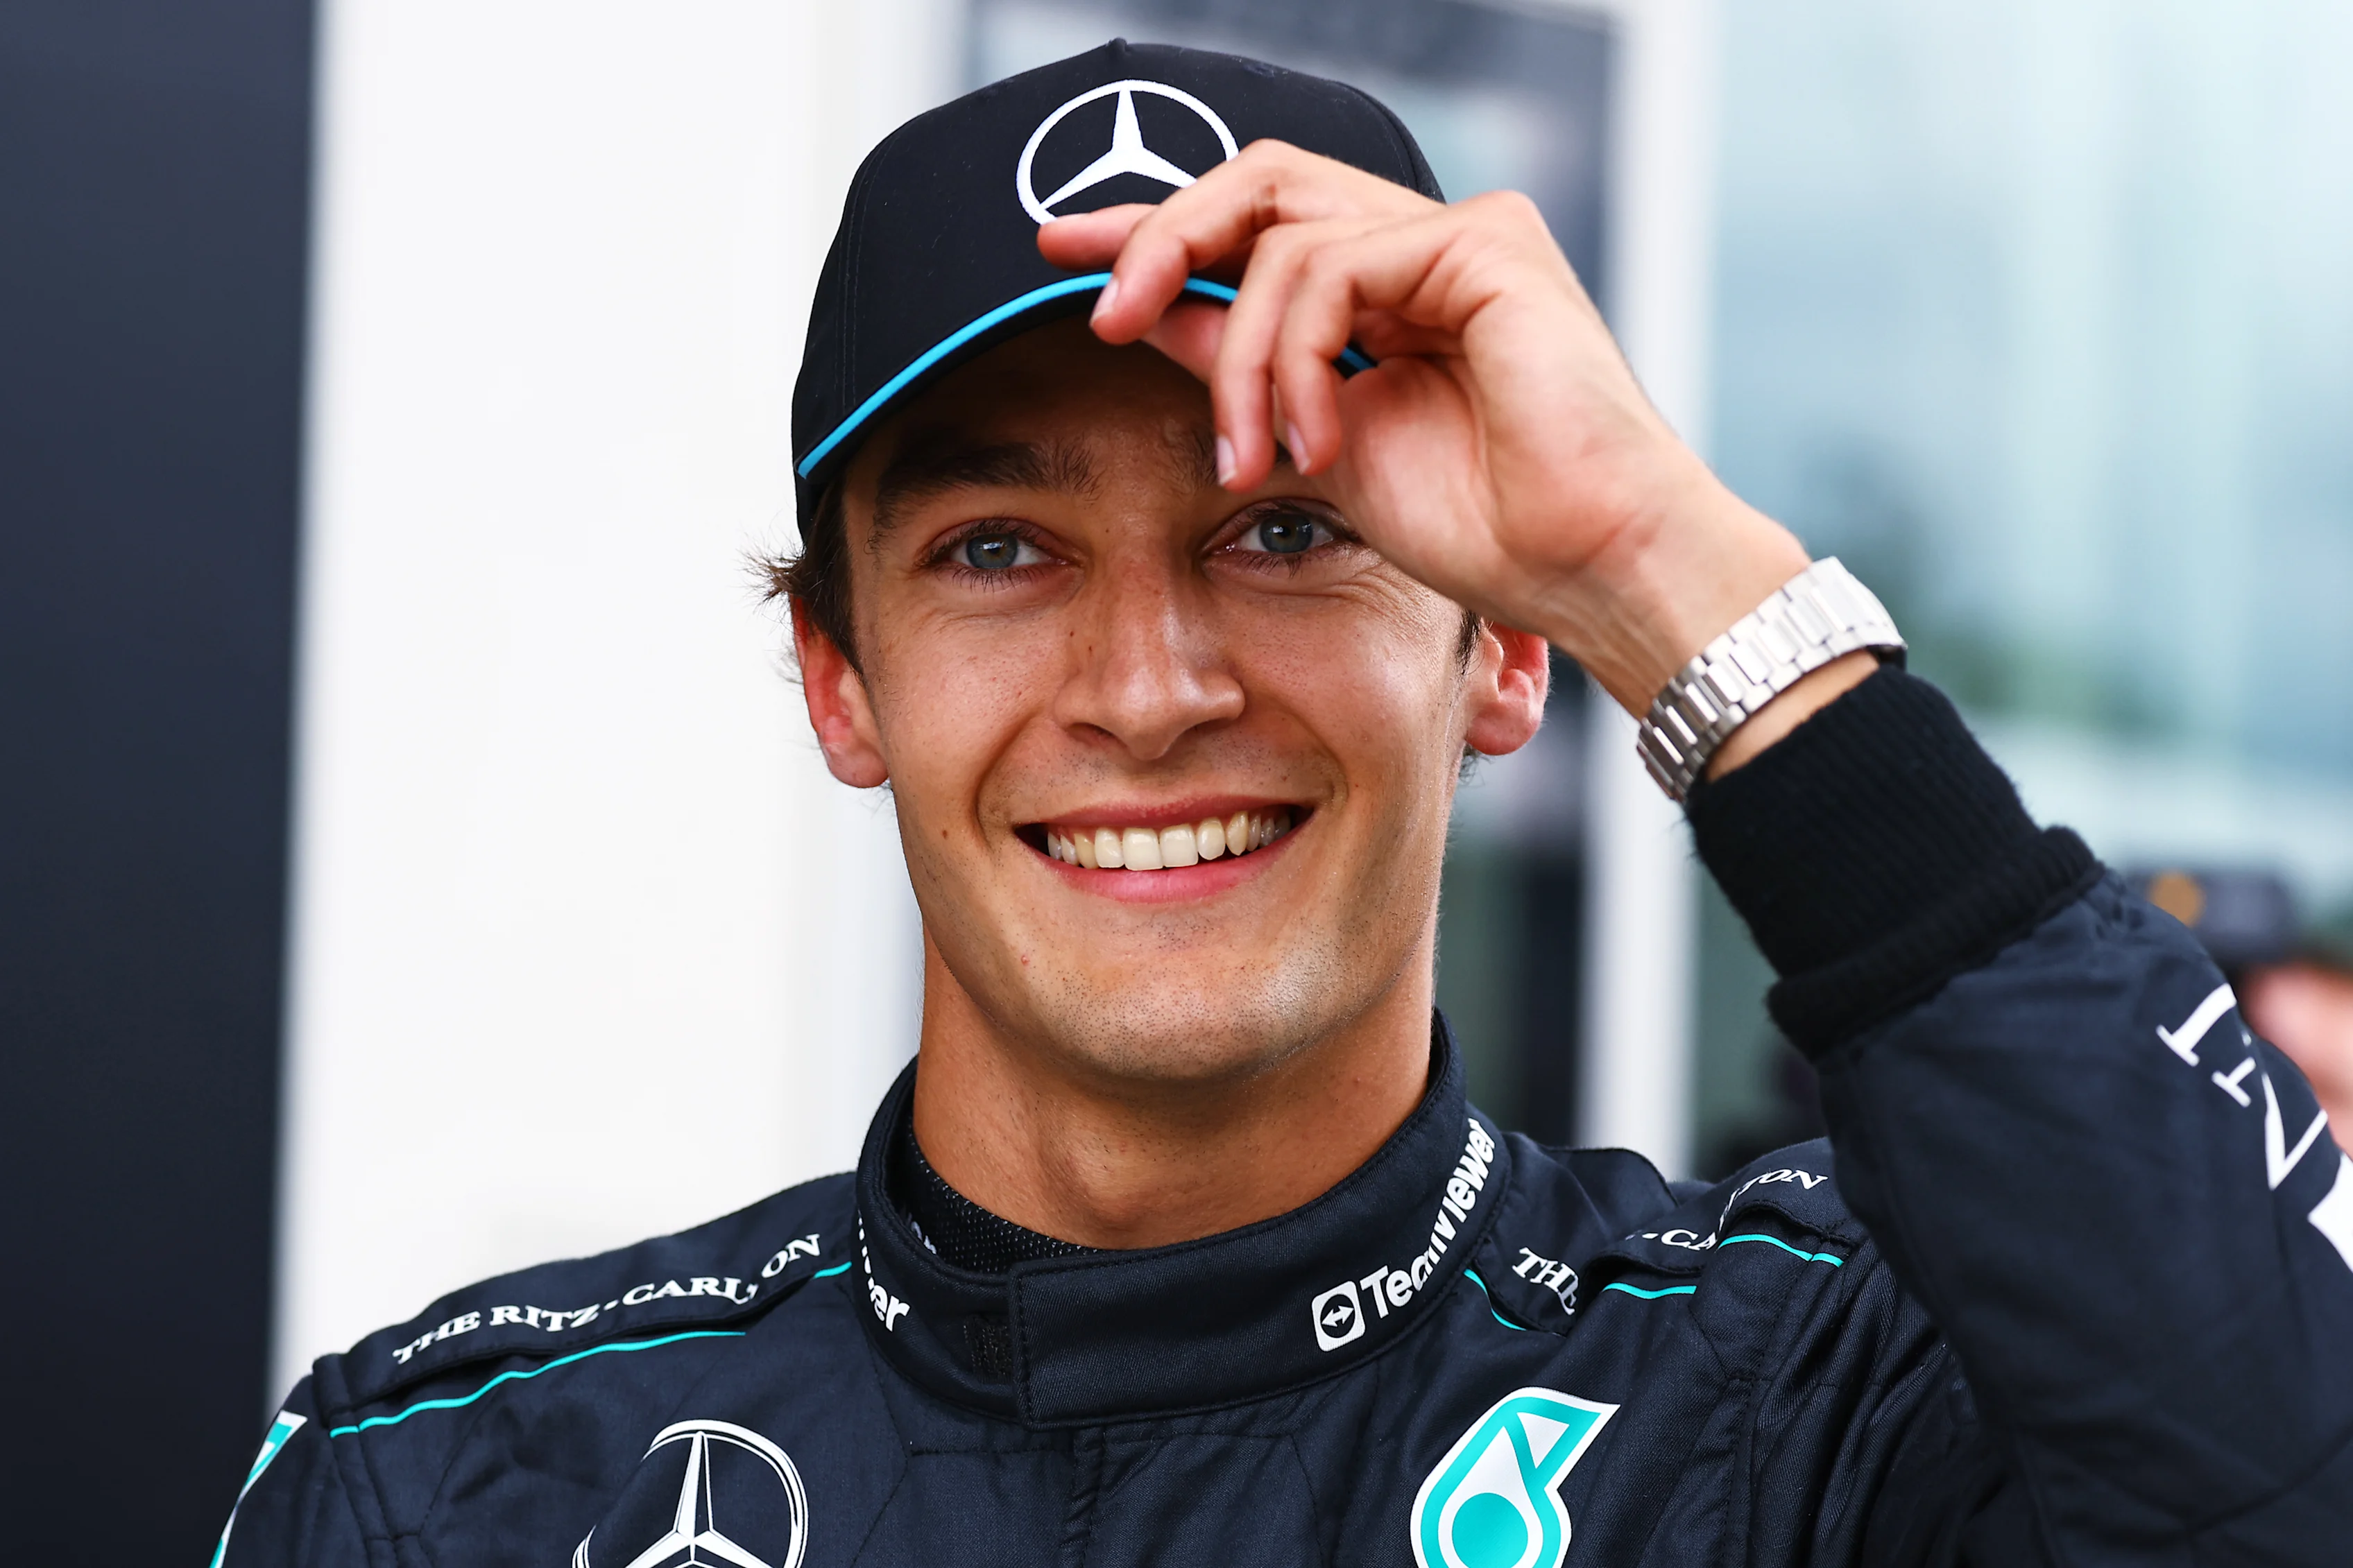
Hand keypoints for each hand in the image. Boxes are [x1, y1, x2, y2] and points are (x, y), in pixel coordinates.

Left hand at [1039, 141, 1811, 715]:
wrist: (1590, 568)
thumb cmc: (1489, 528)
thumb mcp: (1319, 440)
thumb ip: (1241, 366)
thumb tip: (1146, 312)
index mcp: (1392, 285)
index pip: (1254, 225)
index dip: (1152, 229)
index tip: (1057, 252)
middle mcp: (1427, 242)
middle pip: (1258, 184)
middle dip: (1160, 240)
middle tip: (1101, 316)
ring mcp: (1459, 236)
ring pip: (1281, 238)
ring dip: (1236, 357)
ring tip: (1247, 454)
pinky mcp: (1484, 244)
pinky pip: (1333, 268)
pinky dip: (1295, 359)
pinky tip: (1312, 441)